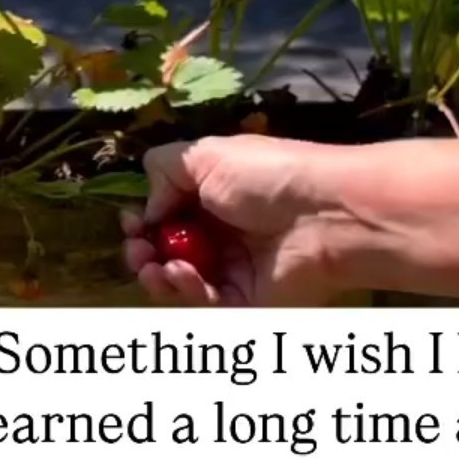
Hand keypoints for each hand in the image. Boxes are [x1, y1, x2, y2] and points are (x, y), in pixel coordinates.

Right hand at [121, 136, 363, 305]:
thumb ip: (165, 170)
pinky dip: (184, 289)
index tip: (133, 222)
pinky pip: (204, 303)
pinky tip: (181, 272)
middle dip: (142, 253)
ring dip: (156, 275)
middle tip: (137, 250)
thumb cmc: (268, 176)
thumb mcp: (207, 155)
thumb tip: (147, 209)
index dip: (144, 223)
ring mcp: (235, 270)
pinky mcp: (245, 302)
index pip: (168, 216)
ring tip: (153, 264)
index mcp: (215, 196)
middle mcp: (223, 234)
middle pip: (168, 254)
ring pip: (180, 284)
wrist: (325, 215)